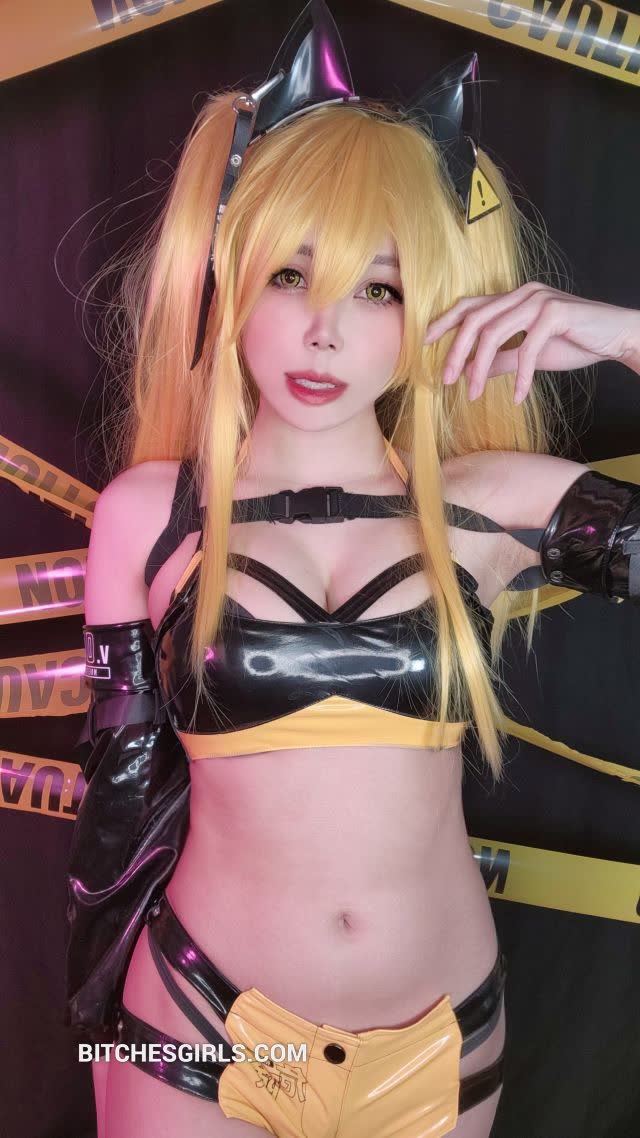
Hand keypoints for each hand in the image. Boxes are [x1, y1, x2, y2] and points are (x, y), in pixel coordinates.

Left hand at [423, 282, 639, 404]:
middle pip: (475, 320)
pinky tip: (517, 396)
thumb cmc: (575, 342)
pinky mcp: (556, 313)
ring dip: (480, 368)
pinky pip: (528, 349)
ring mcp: (538, 300)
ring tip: (472, 393)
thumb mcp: (530, 354)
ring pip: (494, 333)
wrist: (616, 337)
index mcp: (514, 298)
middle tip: (446, 380)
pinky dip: (520, 376)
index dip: (445, 321)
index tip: (425, 343)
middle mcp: (522, 293)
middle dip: (456, 351)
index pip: (471, 305)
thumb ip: (501, 359)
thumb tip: (473, 370)